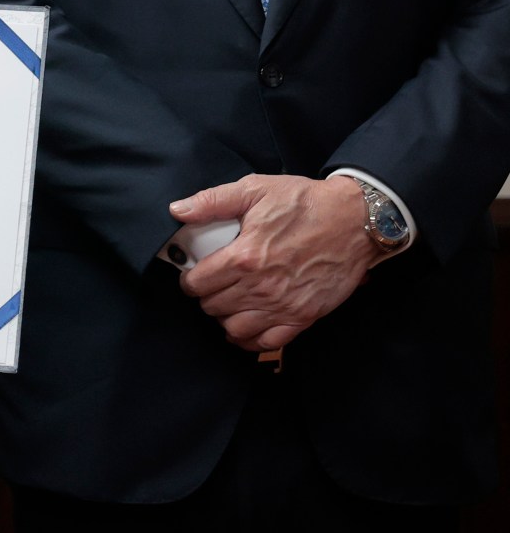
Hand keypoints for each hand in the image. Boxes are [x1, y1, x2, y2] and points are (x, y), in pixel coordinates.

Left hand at [170, 173, 376, 351]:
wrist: (355, 220)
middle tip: (211, 286)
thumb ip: (212, 201)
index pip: (198, 283)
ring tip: (227, 305)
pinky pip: (268, 343)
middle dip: (206, 297)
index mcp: (244, 256)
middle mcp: (261, 287)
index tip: (192, 275)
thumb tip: (178, 210)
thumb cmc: (305, 203)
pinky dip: (251, 340)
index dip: (189, 280)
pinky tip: (246, 328)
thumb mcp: (255, 189)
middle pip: (213, 307)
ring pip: (235, 329)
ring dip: (225, 318)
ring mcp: (284, 305)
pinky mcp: (304, 317)